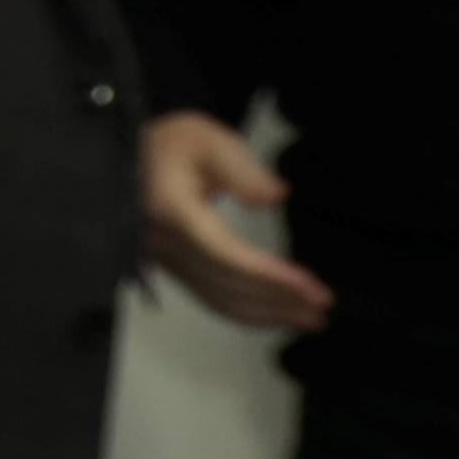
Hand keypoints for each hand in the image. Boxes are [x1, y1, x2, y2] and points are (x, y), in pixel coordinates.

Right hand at [137, 110, 331, 331]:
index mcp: (172, 211)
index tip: (310, 285)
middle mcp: (164, 244)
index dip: (269, 275)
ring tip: (310, 318)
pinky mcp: (174, 269)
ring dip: (267, 313)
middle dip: (278, 300)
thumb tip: (274, 197)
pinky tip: (275, 313)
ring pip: (220, 300)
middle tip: (323, 305)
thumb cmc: (172, 145)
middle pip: (226, 285)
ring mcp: (166, 261)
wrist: (134, 157)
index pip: (225, 254)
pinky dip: (246, 311)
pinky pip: (211, 298)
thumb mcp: (208, 140)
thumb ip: (241, 169)